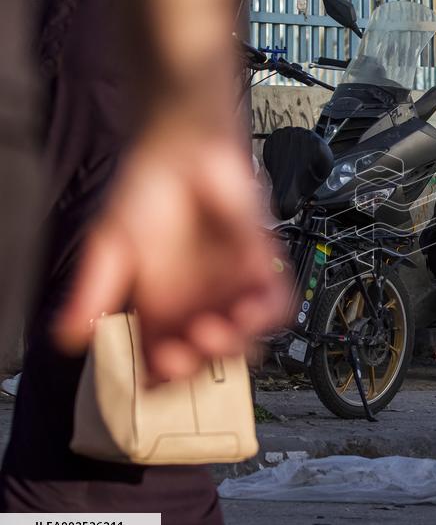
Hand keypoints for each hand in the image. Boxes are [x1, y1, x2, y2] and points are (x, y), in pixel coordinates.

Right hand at [54, 118, 289, 381]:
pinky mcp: (259, 263)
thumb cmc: (143, 192)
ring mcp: (231, 286)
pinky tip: (250, 308)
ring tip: (216, 330)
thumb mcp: (109, 246)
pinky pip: (276, 300)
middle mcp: (198, 302)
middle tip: (187, 352)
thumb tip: (68, 336)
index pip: (166, 358)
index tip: (158, 376)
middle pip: (209, 356)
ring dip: (235, 343)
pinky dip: (268, 312)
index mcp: (161, 307)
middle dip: (202, 364)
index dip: (165, 376)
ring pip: (245, 336)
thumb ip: (94, 291)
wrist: (179, 147)